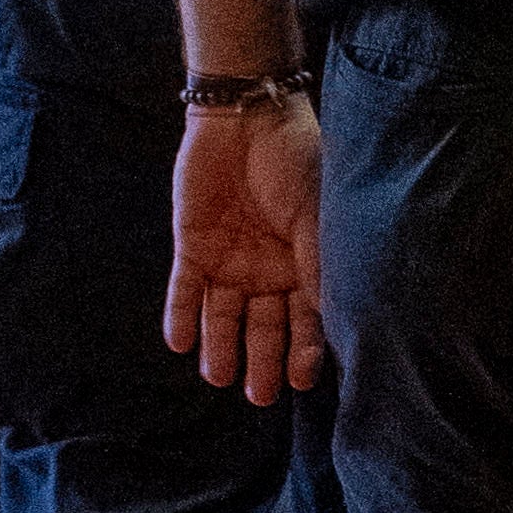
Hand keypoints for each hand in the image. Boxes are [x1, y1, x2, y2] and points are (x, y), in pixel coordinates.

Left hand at [169, 90, 327, 408]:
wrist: (246, 115)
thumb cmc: (295, 160)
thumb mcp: (316, 216)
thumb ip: (317, 266)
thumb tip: (331, 320)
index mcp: (304, 264)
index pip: (306, 320)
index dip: (304, 351)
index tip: (301, 380)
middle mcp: (268, 271)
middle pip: (264, 327)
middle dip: (262, 361)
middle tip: (260, 396)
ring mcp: (230, 260)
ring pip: (223, 316)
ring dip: (220, 347)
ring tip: (219, 376)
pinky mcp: (193, 247)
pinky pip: (185, 290)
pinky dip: (181, 315)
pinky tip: (180, 342)